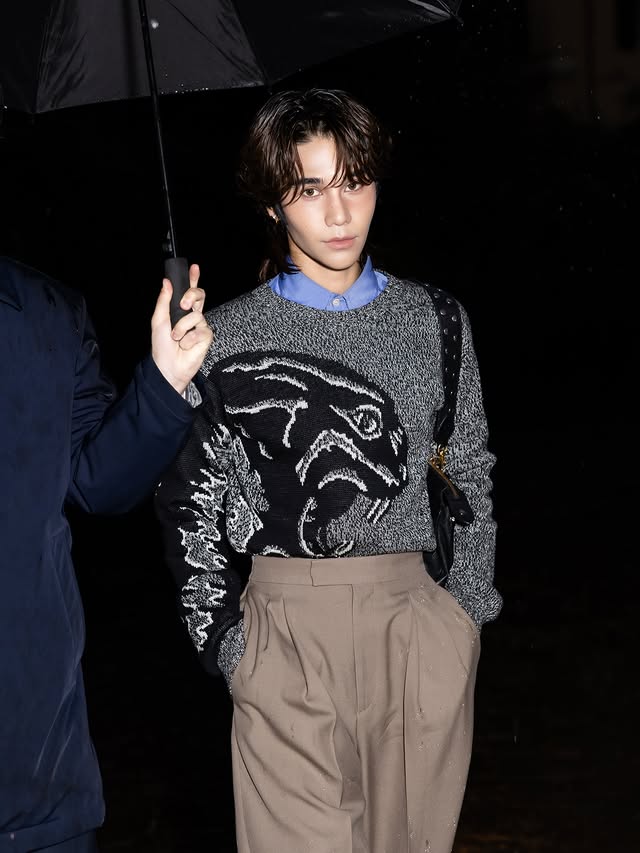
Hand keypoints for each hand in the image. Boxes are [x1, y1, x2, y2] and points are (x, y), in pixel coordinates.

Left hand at [151, 263, 212, 394]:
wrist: (168, 366)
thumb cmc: (162, 345)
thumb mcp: (158, 320)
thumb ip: (164, 301)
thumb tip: (166, 282)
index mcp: (180, 310)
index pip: (189, 291)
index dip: (193, 279)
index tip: (194, 267)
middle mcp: (192, 316)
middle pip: (200, 296)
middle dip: (193, 295)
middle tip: (183, 304)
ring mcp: (200, 326)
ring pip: (196, 315)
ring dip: (182, 327)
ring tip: (176, 338)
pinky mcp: (206, 337)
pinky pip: (200, 331)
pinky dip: (189, 339)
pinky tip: (185, 346)